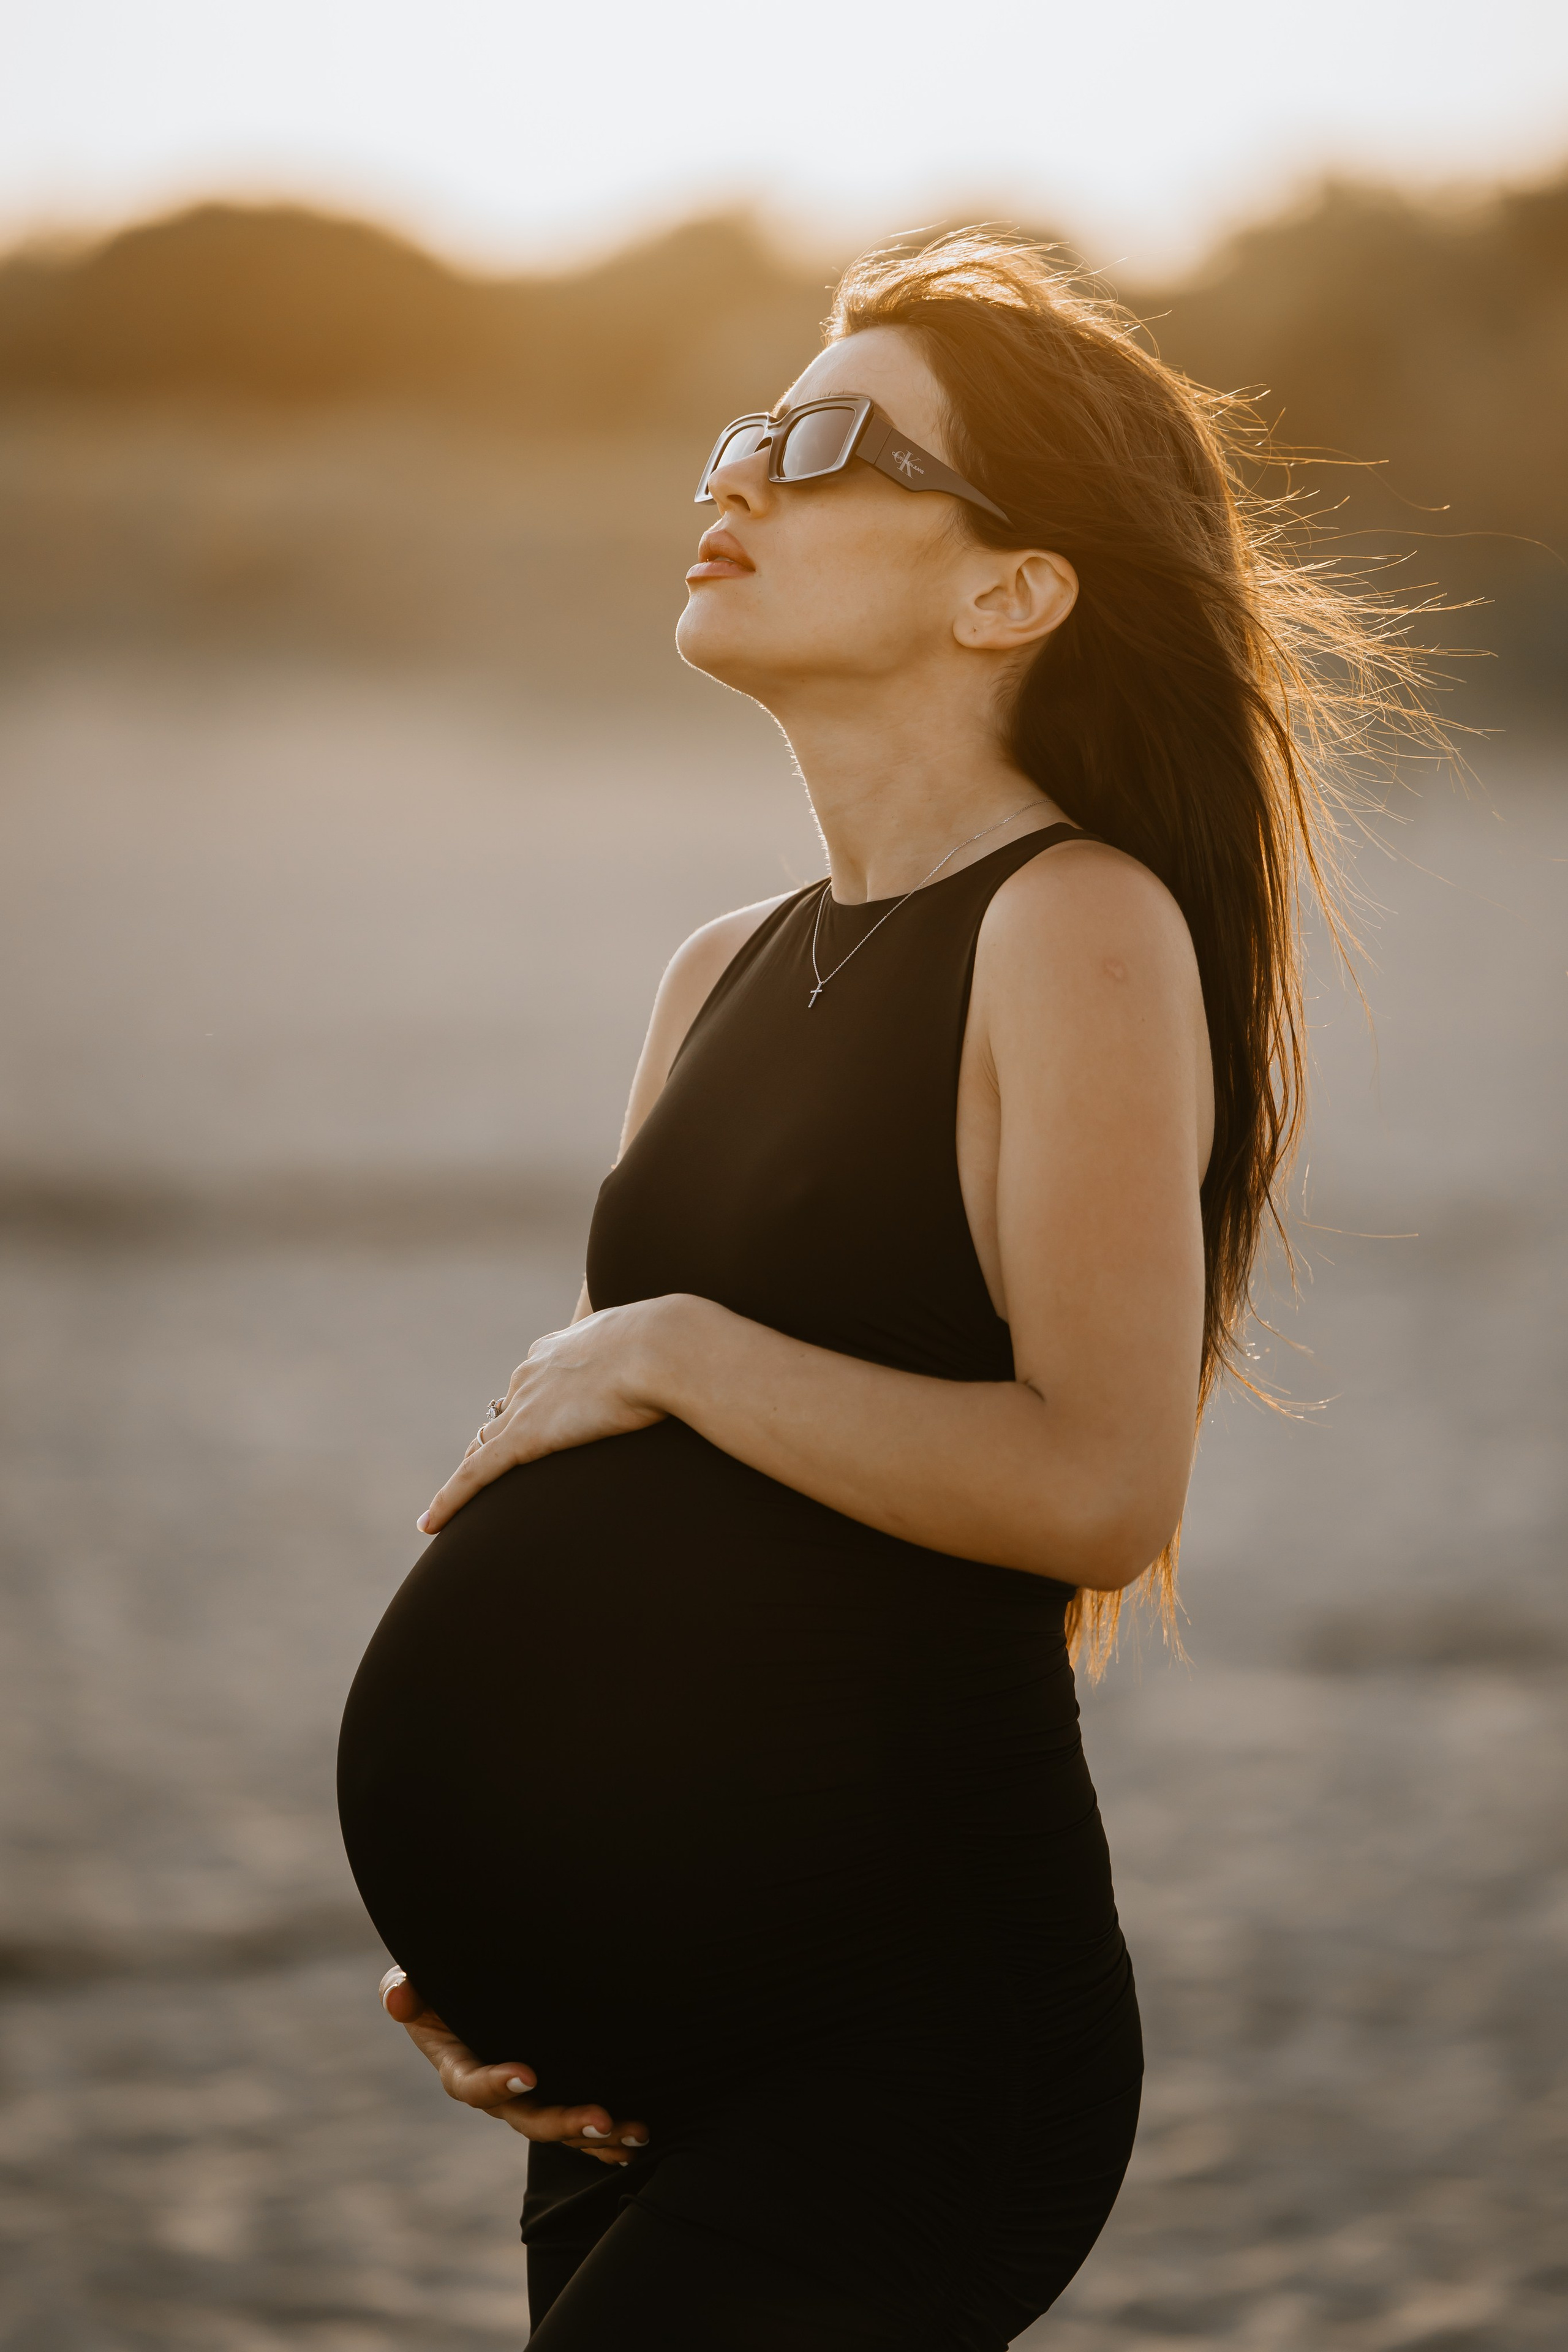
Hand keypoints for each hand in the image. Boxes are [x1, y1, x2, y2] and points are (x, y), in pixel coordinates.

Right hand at [379, 1966, 649, 2165]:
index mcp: (458, 2066)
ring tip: (633, 2131)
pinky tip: (636, 2140)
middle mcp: (495, 2092)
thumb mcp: (417, 1981)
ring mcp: (526, 2099)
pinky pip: (578, 2127)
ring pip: (560, 2127)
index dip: (496, 2084)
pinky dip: (607, 2138)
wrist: (471, 1989)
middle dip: (563, 2122)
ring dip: (597, 2134)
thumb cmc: (441, 1981)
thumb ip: (405, 1988)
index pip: (473, 2085)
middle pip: (527, 2117)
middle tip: (601, 2118)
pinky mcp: (553, 2094)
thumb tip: (398, 1999)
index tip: (527, 2075)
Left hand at [417, 1299, 685, 1535]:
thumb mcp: (653, 1346)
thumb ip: (646, 1357)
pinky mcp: (524, 1437)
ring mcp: (525, 1404)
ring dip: (472, 1472)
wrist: (662, 1347)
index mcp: (560, 1348)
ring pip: (484, 1445)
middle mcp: (532, 1372)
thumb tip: (673, 1361)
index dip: (527, 1406)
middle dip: (496, 1439)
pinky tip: (429, 1524)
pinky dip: (449, 1500)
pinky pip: (475, 1474)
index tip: (531, 1424)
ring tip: (455, 1503)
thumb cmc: (672, 1345)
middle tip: (490, 1469)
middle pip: (503, 1412)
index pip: (531, 1383)